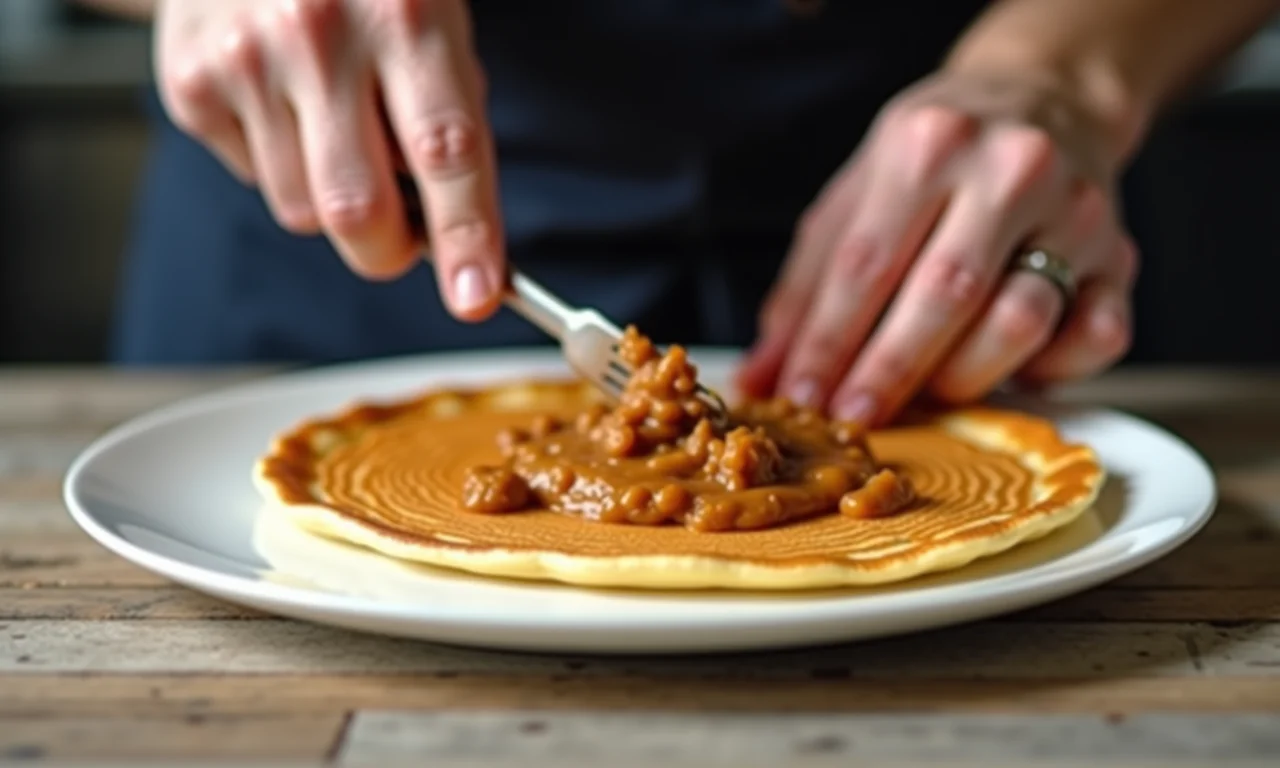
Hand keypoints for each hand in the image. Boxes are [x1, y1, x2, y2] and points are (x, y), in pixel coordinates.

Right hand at [155, 0, 503, 318]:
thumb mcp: (432, 22)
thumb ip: (446, 119)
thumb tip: (451, 239)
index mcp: (406, 16)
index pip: (446, 150)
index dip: (466, 234)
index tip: (475, 297)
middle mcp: (319, 35)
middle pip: (357, 210)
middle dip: (387, 250)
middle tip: (401, 238)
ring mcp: (245, 59)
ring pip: (303, 212)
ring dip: (332, 201)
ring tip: (334, 127)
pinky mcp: (190, 83)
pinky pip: (255, 181)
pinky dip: (283, 165)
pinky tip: (284, 104)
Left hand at [737, 70, 1137, 424]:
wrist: (1044, 98)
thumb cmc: (936, 158)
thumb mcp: (856, 196)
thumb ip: (805, 287)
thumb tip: (761, 378)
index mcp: (929, 146)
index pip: (866, 264)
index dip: (827, 343)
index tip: (800, 398)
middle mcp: (1010, 171)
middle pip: (944, 294)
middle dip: (888, 371)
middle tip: (852, 420)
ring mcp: (1077, 214)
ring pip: (1021, 321)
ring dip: (964, 376)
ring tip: (927, 392)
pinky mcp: (1123, 256)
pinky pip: (1097, 338)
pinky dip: (1050, 372)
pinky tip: (1011, 373)